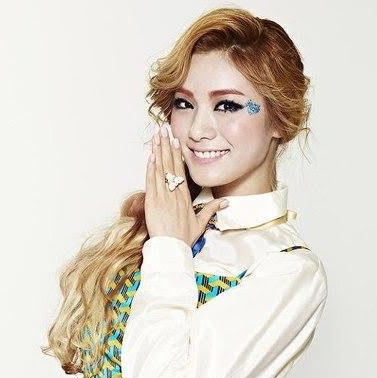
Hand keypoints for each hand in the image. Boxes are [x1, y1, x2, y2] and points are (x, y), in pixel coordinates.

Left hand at [144, 122, 228, 247]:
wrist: (171, 248)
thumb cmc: (184, 238)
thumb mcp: (200, 224)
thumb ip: (211, 210)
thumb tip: (225, 203)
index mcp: (185, 197)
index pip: (181, 170)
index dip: (177, 154)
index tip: (175, 140)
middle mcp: (174, 194)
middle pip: (170, 165)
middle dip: (167, 145)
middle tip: (164, 129)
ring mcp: (163, 197)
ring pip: (160, 170)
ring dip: (157, 152)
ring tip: (156, 137)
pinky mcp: (152, 202)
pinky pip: (151, 181)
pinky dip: (150, 168)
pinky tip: (151, 156)